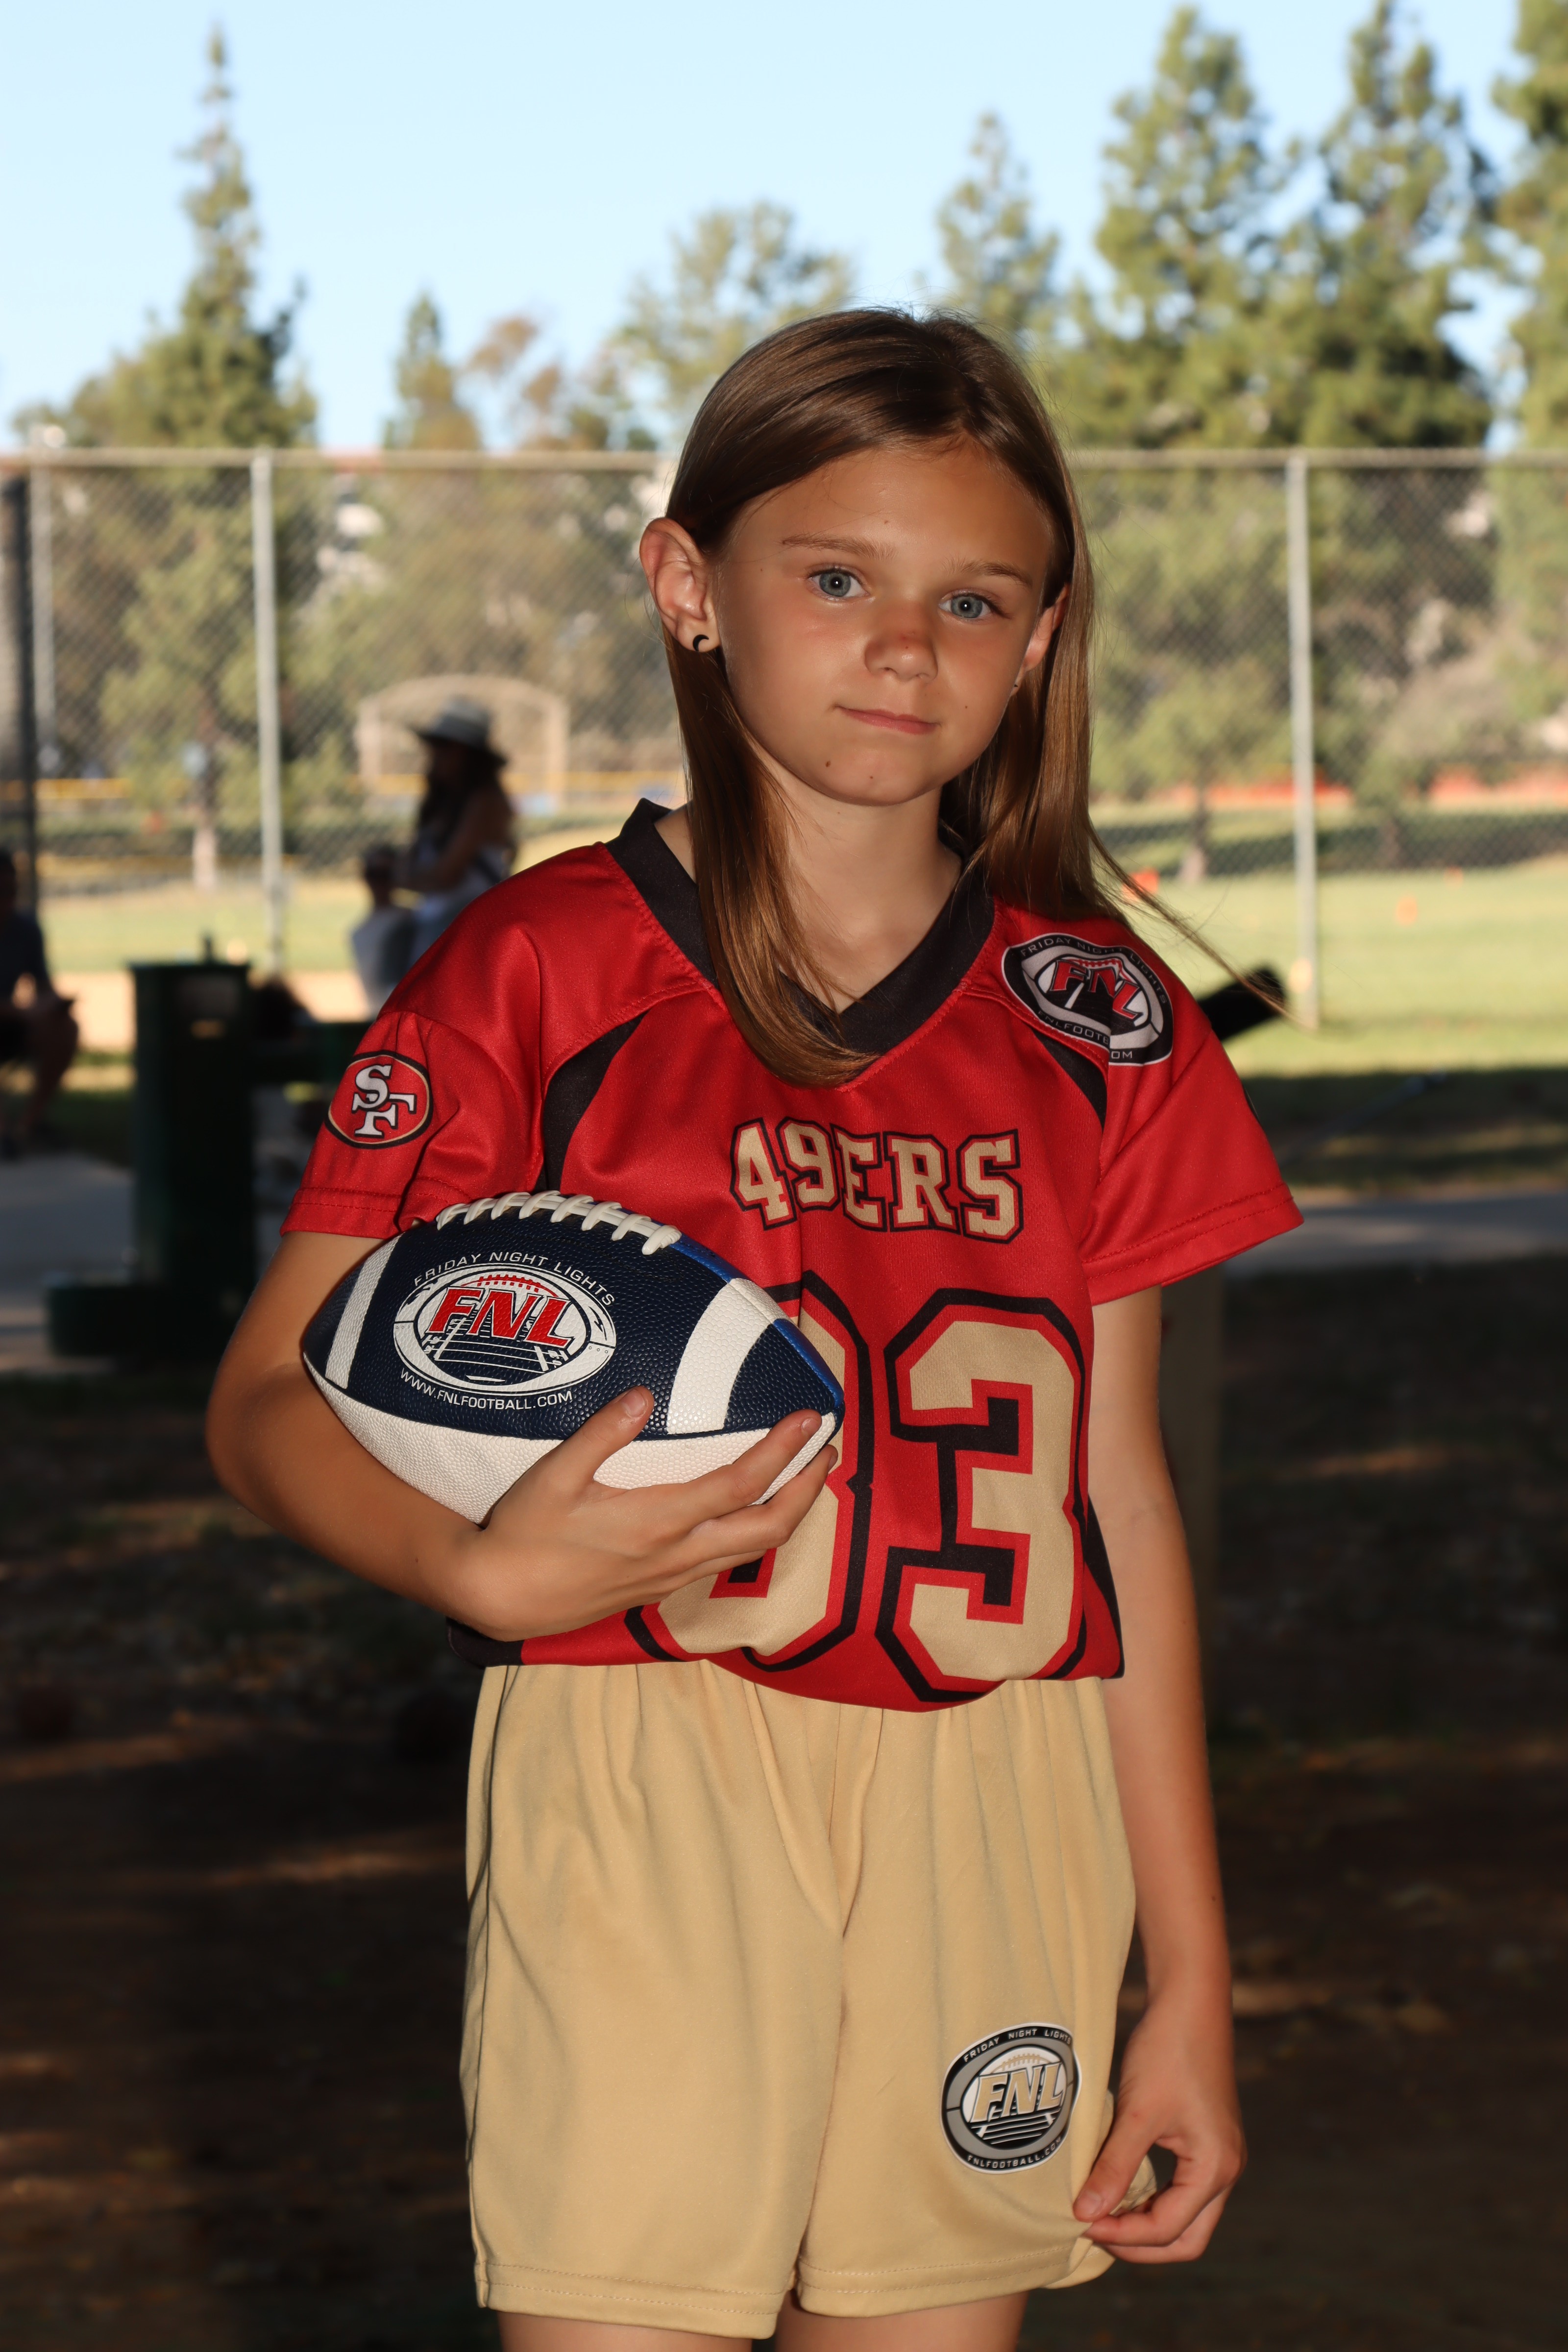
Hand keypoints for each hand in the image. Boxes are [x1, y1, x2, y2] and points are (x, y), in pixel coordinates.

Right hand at [446, 1389, 833, 1641]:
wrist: (499, 1599)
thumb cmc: (521, 1532)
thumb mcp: (552, 1476)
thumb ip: (601, 1433)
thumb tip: (645, 1395)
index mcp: (656, 1521)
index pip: (741, 1483)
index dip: (783, 1450)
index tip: (809, 1418)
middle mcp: (676, 1554)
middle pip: (768, 1526)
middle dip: (807, 1488)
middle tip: (827, 1448)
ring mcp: (672, 1575)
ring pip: (753, 1549)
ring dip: (788, 1511)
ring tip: (805, 1475)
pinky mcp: (661, 1587)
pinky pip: (726, 1561)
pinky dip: (755, 1532)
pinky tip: (752, 1511)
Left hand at [1073, 1980, 1244, 2262]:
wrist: (1189, 2001)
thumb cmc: (1167, 2051)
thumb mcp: (1136, 2113)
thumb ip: (1114, 2168)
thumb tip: (1084, 2214)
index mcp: (1215, 2168)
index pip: (1168, 2229)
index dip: (1123, 2235)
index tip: (1081, 2223)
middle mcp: (1226, 2169)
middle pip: (1186, 2237)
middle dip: (1140, 2244)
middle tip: (1094, 2230)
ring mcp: (1219, 2155)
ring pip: (1186, 2216)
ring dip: (1146, 2222)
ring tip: (1101, 2213)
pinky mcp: (1207, 2140)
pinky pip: (1182, 2189)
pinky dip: (1152, 2198)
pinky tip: (1120, 2187)